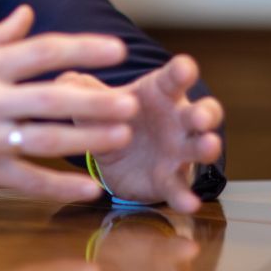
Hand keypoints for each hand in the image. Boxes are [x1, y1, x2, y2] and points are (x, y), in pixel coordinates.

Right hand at [0, 5, 140, 202]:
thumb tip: (28, 14)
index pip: (41, 50)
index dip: (83, 49)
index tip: (117, 49)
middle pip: (52, 96)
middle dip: (96, 99)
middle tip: (131, 101)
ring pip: (47, 138)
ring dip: (88, 138)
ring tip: (120, 136)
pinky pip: (28, 180)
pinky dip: (60, 184)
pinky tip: (87, 186)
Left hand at [58, 56, 222, 211]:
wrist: (116, 160)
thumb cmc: (113, 117)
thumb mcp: (96, 102)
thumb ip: (82, 90)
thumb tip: (62, 79)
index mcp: (159, 92)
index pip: (174, 78)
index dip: (182, 71)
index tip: (184, 67)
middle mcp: (177, 119)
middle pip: (201, 111)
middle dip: (204, 112)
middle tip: (199, 116)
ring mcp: (178, 151)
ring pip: (201, 147)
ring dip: (208, 147)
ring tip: (208, 146)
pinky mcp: (170, 179)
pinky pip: (181, 187)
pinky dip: (186, 195)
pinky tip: (189, 203)